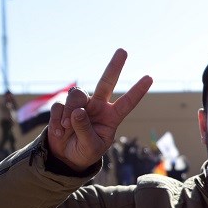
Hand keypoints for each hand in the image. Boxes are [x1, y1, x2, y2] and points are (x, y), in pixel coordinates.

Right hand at [47, 49, 152, 170]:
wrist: (66, 156)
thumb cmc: (86, 151)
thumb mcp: (91, 147)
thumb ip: (86, 130)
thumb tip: (78, 111)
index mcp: (111, 117)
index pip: (127, 103)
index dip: (137, 91)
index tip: (150, 78)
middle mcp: (98, 106)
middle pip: (106, 82)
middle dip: (114, 67)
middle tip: (123, 51)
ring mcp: (81, 104)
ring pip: (76, 95)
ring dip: (70, 111)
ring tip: (67, 128)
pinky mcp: (63, 106)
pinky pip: (60, 106)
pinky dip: (58, 120)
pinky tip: (60, 131)